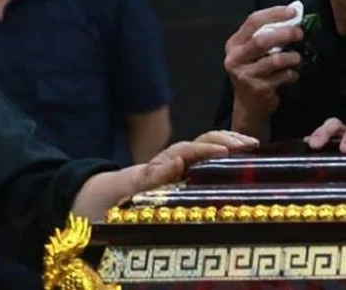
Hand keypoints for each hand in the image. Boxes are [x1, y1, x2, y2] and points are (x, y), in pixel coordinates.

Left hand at [72, 131, 258, 220]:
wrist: (92, 206)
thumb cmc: (103, 200)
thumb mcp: (119, 191)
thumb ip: (144, 178)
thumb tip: (174, 162)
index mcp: (158, 165)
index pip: (187, 150)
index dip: (207, 149)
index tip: (227, 150)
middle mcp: (172, 164)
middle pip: (202, 143)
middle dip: (226, 139)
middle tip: (251, 143)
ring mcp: (179, 171)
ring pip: (208, 150)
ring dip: (231, 144)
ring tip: (254, 145)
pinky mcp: (184, 182)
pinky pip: (209, 165)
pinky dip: (229, 159)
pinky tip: (247, 161)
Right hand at [224, 6, 304, 137]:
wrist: (249, 106)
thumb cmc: (255, 72)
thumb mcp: (254, 53)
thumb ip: (268, 34)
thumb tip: (295, 14)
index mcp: (234, 44)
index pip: (253, 21)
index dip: (274, 13)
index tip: (293, 12)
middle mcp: (235, 58)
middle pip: (262, 40)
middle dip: (285, 34)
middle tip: (300, 33)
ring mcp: (245, 75)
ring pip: (275, 60)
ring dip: (292, 57)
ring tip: (297, 59)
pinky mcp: (258, 89)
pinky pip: (282, 76)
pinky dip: (292, 74)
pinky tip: (292, 75)